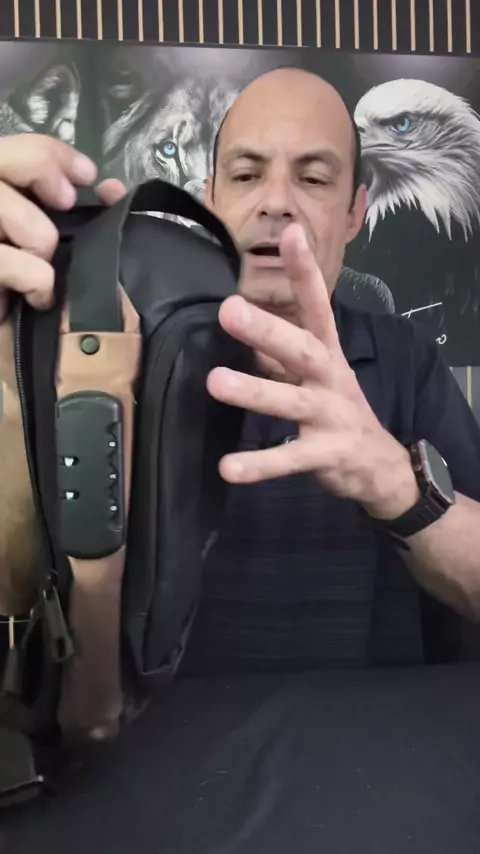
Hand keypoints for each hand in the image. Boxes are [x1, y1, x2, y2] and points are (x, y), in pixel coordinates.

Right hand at [0, 133, 125, 321]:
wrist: (25, 357)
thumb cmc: (30, 303)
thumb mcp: (51, 253)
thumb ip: (70, 217)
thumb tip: (112, 190)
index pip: (13, 149)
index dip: (50, 152)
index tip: (89, 175)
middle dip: (38, 168)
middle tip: (65, 201)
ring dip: (37, 235)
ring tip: (45, 265)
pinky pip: (4, 260)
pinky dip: (33, 277)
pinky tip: (38, 297)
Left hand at [207, 223, 418, 518]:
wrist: (381, 467)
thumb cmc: (338, 411)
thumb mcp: (315, 374)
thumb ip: (280, 350)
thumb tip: (237, 319)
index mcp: (327, 354)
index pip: (317, 306)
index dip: (305, 271)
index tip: (290, 233)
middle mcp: (330, 378)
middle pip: (302, 349)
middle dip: (268, 330)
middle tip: (230, 310)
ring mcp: (331, 416)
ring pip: (292, 402)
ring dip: (255, 392)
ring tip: (216, 382)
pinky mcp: (327, 454)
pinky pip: (290, 458)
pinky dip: (260, 464)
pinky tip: (229, 468)